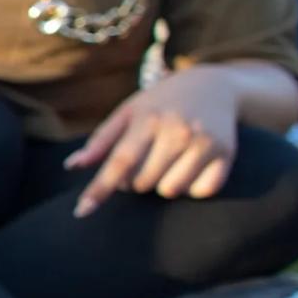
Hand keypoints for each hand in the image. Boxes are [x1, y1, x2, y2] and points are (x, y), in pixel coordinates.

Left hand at [66, 66, 238, 216]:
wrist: (213, 85)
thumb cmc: (160, 104)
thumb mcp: (128, 112)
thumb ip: (100, 141)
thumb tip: (71, 166)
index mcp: (147, 119)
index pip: (120, 162)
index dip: (100, 189)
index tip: (81, 212)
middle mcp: (177, 131)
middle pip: (142, 183)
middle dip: (134, 180)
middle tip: (143, 160)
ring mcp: (204, 143)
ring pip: (170, 190)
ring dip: (162, 184)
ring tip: (166, 161)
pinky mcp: (226, 154)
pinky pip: (201, 191)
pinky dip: (191, 186)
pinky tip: (188, 166)